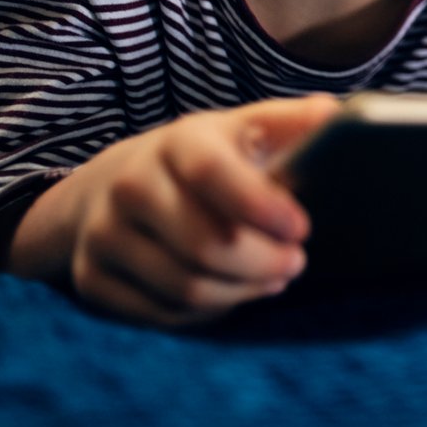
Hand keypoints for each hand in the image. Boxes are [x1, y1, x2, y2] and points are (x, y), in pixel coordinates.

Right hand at [10, 94, 338, 325]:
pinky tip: (232, 291)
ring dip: (243, 290)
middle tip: (296, 261)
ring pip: (186, 286)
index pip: (213, 173)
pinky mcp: (91, 278)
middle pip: (205, 244)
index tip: (302, 229)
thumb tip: (335, 114)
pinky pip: (162, 313)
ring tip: (273, 277)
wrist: (117, 184)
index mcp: (179, 142)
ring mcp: (104, 234)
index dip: (261, 207)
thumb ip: (293, 123)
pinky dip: (208, 310)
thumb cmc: (207, 158)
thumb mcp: (247, 128)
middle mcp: (131, 185)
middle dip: (263, 262)